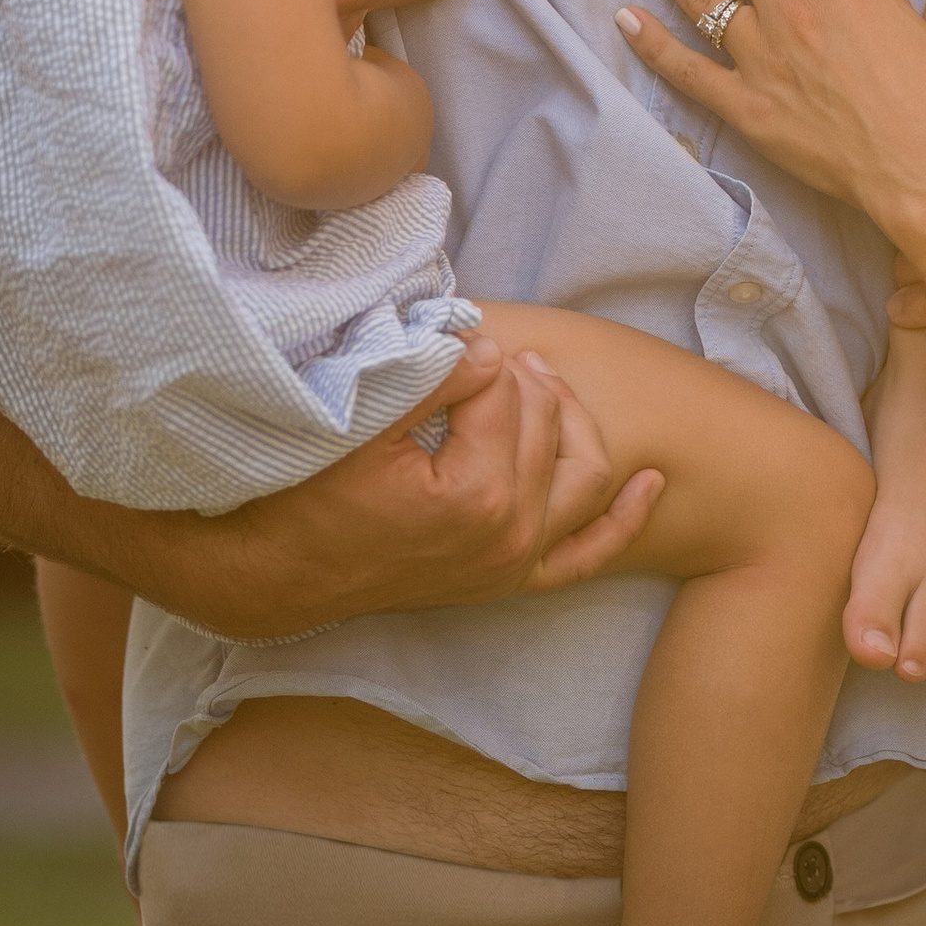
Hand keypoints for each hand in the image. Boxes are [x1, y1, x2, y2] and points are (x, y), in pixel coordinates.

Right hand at [161, 335, 663, 637]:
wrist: (274, 573)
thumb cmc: (304, 492)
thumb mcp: (357, 423)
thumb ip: (431, 376)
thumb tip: (486, 344)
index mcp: (474, 493)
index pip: (502, 388)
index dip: (471, 356)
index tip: (443, 347)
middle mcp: (509, 534)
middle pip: (545, 420)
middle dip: (518, 377)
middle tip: (480, 356)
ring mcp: (515, 563)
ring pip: (584, 473)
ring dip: (572, 421)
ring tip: (537, 385)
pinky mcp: (511, 580)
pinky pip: (590, 552)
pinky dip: (626, 515)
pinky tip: (651, 480)